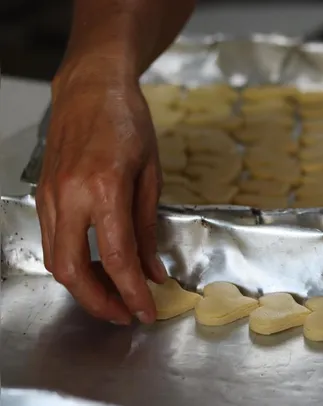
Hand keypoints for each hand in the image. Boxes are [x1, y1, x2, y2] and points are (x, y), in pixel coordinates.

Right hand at [36, 69, 165, 324]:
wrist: (90, 88)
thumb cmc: (127, 122)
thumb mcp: (151, 174)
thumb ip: (149, 228)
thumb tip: (153, 271)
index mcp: (105, 188)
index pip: (116, 258)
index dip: (132, 293)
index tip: (147, 312)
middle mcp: (70, 196)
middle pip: (72, 269)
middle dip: (98, 302)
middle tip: (124, 314)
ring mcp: (50, 196)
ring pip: (55, 260)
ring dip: (83, 287)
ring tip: (112, 296)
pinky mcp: (42, 194)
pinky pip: (51, 240)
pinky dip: (72, 262)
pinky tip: (94, 267)